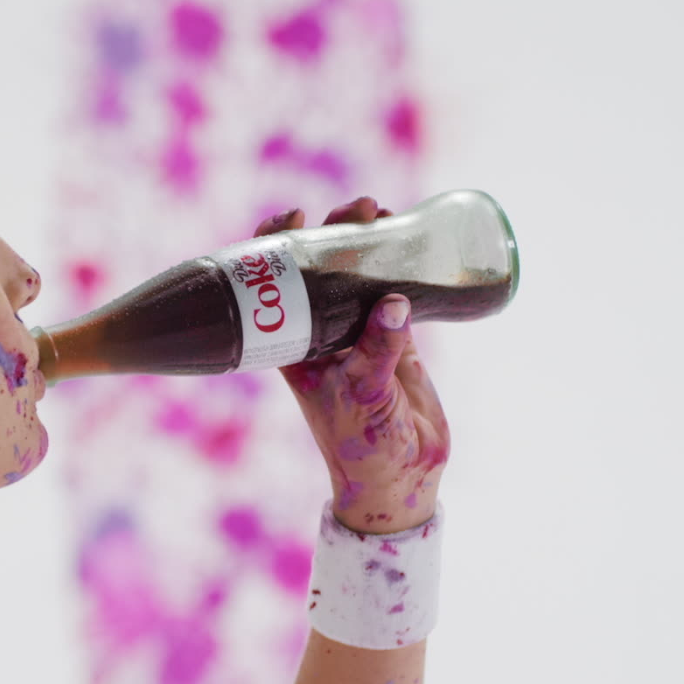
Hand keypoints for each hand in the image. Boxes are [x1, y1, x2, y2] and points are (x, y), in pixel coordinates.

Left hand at [260, 197, 449, 533]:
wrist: (402, 476)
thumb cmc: (365, 444)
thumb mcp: (367, 395)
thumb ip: (380, 351)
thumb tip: (395, 302)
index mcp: (295, 346)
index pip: (273, 286)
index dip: (275, 246)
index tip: (293, 217)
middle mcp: (321, 333)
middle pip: (318, 268)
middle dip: (333, 230)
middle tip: (360, 207)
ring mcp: (358, 333)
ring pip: (356, 274)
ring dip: (366, 240)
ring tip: (384, 211)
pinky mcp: (395, 339)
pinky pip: (394, 291)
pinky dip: (400, 264)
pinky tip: (410, 236)